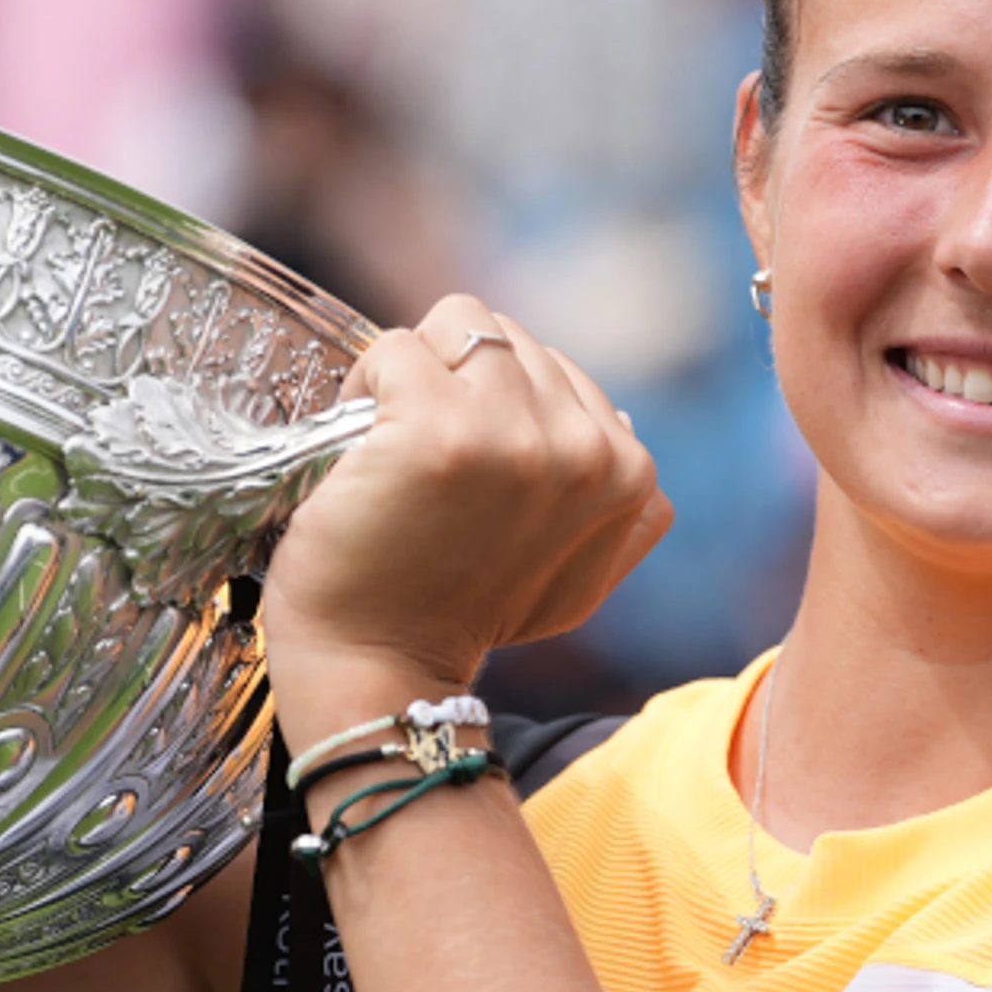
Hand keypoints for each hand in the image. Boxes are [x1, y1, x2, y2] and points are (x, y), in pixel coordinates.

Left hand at [259, 296, 671, 712]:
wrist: (383, 668)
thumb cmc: (465, 618)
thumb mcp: (583, 576)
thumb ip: (620, 509)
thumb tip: (623, 432)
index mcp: (629, 473)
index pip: (554, 366)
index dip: (494, 402)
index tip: (464, 464)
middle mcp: (585, 448)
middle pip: (508, 335)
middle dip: (456, 378)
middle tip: (422, 452)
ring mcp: (514, 435)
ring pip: (457, 323)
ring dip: (411, 373)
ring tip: (392, 442)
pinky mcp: (438, 428)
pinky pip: (394, 348)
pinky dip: (365, 385)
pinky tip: (362, 447)